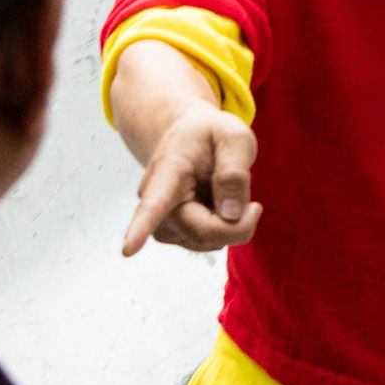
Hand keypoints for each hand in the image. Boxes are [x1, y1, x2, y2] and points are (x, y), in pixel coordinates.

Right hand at [120, 102, 261, 253]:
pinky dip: (226, 229)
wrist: (186, 136)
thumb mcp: (233, 136)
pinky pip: (209, 243)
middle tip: (256, 206)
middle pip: (201, 231)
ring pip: (207, 241)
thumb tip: (229, 213)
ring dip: (232, 225)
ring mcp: (162, 220)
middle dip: (237, 225)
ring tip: (228, 193)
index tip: (128, 249)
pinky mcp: (173, 234)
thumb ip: (234, 170)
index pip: (154, 202)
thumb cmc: (210, 135)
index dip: (141, 227)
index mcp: (168, 169)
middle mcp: (155, 198)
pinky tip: (219, 205)